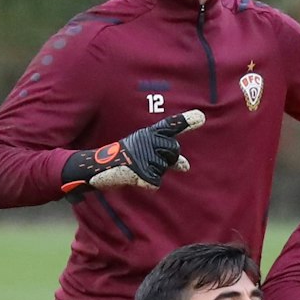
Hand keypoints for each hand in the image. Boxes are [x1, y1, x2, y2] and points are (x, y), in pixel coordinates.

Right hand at [61, 110, 202, 191]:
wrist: (97, 167)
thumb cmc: (126, 158)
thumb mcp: (146, 151)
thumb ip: (167, 155)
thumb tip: (187, 166)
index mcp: (148, 134)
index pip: (169, 126)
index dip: (185, 122)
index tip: (201, 116)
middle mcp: (146, 141)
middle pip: (173, 150)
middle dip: (166, 158)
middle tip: (146, 158)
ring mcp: (143, 156)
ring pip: (164, 168)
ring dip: (153, 172)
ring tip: (137, 167)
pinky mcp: (141, 172)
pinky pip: (156, 182)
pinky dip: (146, 183)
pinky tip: (134, 177)